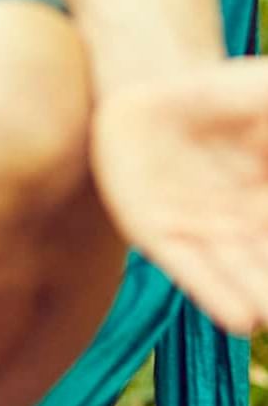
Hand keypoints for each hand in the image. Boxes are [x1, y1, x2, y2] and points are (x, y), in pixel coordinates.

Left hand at [92, 59, 267, 335]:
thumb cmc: (222, 94)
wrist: (149, 88)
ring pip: (242, 273)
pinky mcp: (156, 232)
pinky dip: (215, 292)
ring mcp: (205, 231)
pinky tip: (241, 317)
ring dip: (261, 295)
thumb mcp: (266, 94)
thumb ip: (267, 106)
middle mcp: (246, 225)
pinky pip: (190, 268)